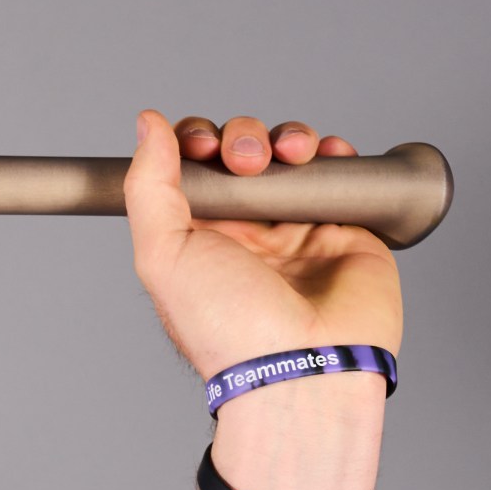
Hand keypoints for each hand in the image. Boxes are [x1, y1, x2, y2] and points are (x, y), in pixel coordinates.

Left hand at [125, 109, 403, 380]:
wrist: (302, 365)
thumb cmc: (228, 328)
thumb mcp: (163, 254)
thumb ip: (149, 186)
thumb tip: (146, 123)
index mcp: (196, 237)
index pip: (191, 168)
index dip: (196, 141)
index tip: (201, 144)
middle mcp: (244, 232)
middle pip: (242, 153)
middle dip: (244, 137)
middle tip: (248, 159)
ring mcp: (294, 229)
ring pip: (290, 156)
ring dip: (288, 137)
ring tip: (290, 154)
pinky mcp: (344, 230)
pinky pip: (339, 176)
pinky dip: (335, 153)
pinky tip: (326, 153)